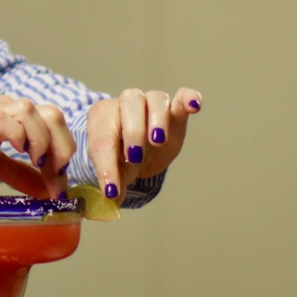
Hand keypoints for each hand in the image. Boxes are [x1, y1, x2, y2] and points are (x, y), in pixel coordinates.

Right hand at [0, 96, 75, 198]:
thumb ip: (19, 172)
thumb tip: (46, 189)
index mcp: (11, 114)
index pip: (53, 122)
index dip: (64, 151)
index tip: (60, 184)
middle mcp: (6, 107)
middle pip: (54, 114)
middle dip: (63, 148)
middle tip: (55, 178)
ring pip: (38, 112)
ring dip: (45, 144)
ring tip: (38, 168)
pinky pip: (13, 121)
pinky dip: (23, 139)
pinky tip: (18, 155)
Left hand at [88, 88, 201, 202]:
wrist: (135, 150)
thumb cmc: (119, 157)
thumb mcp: (114, 171)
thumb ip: (113, 182)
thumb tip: (114, 200)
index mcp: (102, 118)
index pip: (102, 137)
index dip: (106, 165)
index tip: (111, 189)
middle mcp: (125, 104)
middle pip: (130, 102)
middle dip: (133, 131)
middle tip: (135, 157)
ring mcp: (151, 104)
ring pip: (155, 98)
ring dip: (157, 119)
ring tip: (157, 141)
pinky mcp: (175, 112)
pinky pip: (182, 97)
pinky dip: (189, 98)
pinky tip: (193, 107)